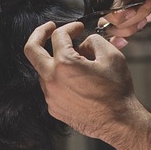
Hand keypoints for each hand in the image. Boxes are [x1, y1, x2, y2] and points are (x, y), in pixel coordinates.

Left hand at [24, 19, 145, 142]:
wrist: (119, 121)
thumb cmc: (117, 92)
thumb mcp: (112, 56)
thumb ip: (93, 41)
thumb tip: (83, 42)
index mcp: (64, 64)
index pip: (58, 36)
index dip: (69, 27)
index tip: (77, 28)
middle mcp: (52, 80)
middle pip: (31, 50)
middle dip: (39, 34)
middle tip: (49, 28)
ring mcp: (50, 96)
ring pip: (43, 70)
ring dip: (54, 60)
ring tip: (77, 62)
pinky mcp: (54, 108)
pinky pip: (51, 87)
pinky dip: (60, 78)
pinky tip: (77, 80)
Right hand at [96, 0, 150, 45]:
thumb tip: (114, 6)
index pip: (102, 2)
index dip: (116, 10)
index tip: (134, 6)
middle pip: (110, 18)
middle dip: (133, 14)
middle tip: (149, 0)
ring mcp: (124, 9)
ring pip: (118, 27)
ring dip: (139, 19)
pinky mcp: (132, 20)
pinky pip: (122, 33)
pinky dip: (130, 33)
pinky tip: (142, 25)